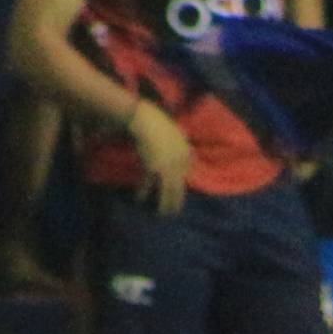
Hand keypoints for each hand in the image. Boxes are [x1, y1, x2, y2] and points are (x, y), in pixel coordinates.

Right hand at [128, 98, 191, 217]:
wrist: (146, 119)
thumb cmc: (158, 123)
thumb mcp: (178, 133)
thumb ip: (184, 146)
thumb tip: (193, 158)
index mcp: (185, 153)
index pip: (187, 173)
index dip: (180, 186)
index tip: (177, 195)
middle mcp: (179, 163)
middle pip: (179, 188)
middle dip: (176, 202)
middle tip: (173, 213)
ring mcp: (166, 167)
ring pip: (167, 191)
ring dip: (164, 204)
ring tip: (161, 214)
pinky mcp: (153, 168)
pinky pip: (148, 183)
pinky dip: (143, 191)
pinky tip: (139, 198)